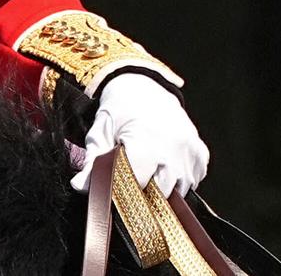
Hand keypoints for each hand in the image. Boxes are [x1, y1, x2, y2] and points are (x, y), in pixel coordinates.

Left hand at [68, 73, 209, 198]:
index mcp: (146, 138)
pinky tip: (166, 171)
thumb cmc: (119, 112)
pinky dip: (182, 181)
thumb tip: (80, 187)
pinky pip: (195, 180)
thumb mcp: (100, 133)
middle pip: (161, 192)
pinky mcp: (200, 151)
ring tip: (149, 174)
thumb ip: (92, 163)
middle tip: (132, 181)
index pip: (139, 183)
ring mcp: (190, 148)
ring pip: (180, 189)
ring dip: (165, 189)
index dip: (125, 191)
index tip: (118, 188)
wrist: (143, 87)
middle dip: (145, 193)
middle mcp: (173, 144)